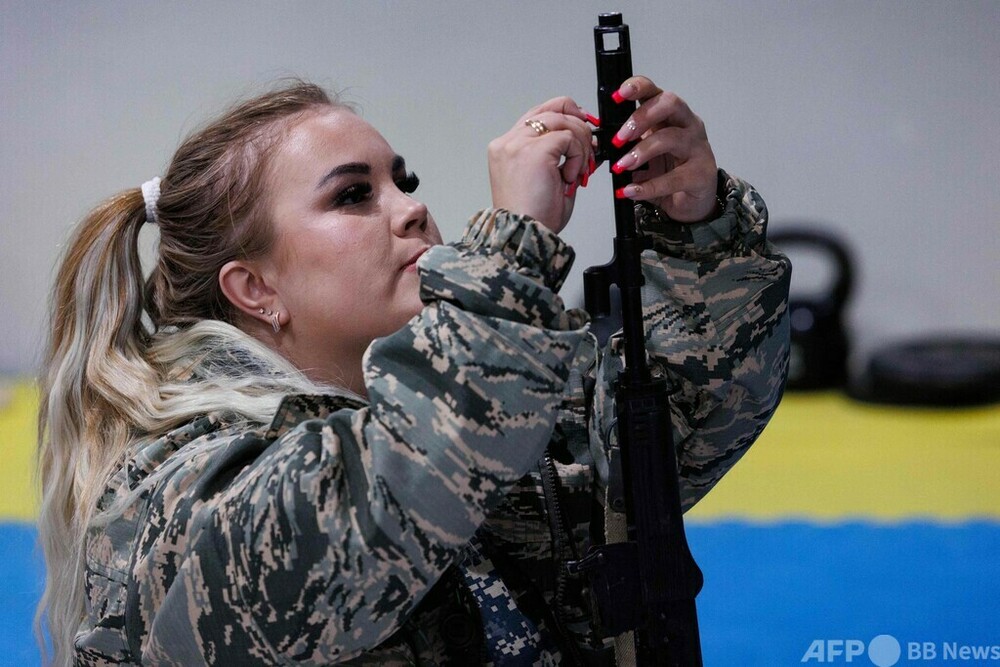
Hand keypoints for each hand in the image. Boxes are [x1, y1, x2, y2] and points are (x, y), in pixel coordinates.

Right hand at [488, 97, 596, 233]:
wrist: (524, 235)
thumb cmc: (533, 216)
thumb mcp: (548, 178)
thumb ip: (561, 156)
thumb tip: (587, 142)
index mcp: (507, 148)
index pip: (538, 114)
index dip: (565, 114)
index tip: (582, 126)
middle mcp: (509, 142)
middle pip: (551, 108)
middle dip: (579, 125)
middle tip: (589, 149)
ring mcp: (519, 144)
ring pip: (563, 120)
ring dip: (580, 144)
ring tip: (578, 171)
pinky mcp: (535, 151)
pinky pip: (568, 138)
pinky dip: (578, 156)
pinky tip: (570, 176)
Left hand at [609, 76, 718, 222]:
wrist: (691, 200)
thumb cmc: (669, 170)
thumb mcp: (646, 151)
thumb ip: (628, 143)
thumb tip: (599, 143)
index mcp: (671, 115)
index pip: (655, 91)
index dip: (638, 87)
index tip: (618, 95)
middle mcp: (688, 124)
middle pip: (669, 104)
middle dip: (641, 117)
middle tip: (619, 138)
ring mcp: (697, 148)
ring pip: (670, 138)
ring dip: (641, 151)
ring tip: (622, 166)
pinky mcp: (701, 174)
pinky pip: (673, 178)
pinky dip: (648, 186)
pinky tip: (631, 191)